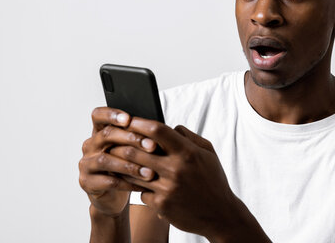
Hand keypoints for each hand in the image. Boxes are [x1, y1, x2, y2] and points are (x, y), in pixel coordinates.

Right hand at [78, 107, 157, 216]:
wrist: (112, 195)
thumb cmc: (126, 166)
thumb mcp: (131, 149)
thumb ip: (138, 137)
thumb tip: (160, 128)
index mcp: (100, 132)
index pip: (98, 115)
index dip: (111, 114)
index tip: (129, 119)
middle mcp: (90, 145)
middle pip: (106, 135)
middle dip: (131, 139)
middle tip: (152, 146)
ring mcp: (86, 164)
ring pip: (105, 160)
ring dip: (130, 165)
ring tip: (150, 172)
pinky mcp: (87, 182)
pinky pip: (107, 181)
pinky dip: (127, 183)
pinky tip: (142, 185)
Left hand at [108, 118, 245, 240]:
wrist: (219, 214)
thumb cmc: (213, 180)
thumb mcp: (208, 153)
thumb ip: (189, 137)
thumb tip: (170, 126)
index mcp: (188, 153)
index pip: (157, 131)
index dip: (140, 123)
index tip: (130, 120)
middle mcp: (176, 169)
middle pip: (137, 150)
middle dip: (123, 143)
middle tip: (115, 140)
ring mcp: (167, 188)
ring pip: (133, 172)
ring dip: (124, 166)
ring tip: (119, 160)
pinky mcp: (161, 205)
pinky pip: (140, 192)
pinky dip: (140, 187)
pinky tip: (142, 184)